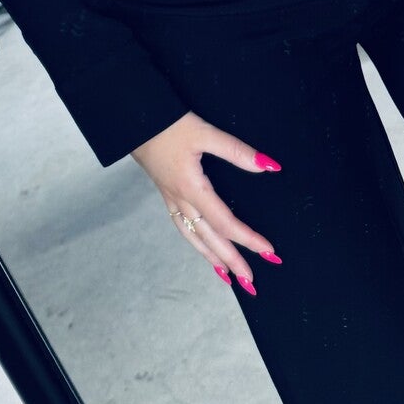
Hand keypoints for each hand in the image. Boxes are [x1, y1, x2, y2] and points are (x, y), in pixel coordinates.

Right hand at [130, 108, 283, 294]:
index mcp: (192, 188)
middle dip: (231, 262)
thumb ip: (237, 151)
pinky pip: (182, 227)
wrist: (134, 120)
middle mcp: (181, 200)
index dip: (248, 239)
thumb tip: (268, 166)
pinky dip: (195, 243)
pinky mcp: (166, 193)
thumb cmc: (168, 125)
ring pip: (193, 237)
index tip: (268, 251)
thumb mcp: (205, 133)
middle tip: (250, 282)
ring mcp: (171, 199)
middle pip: (210, 239)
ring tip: (227, 276)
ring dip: (212, 258)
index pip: (226, 222)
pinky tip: (201, 246)